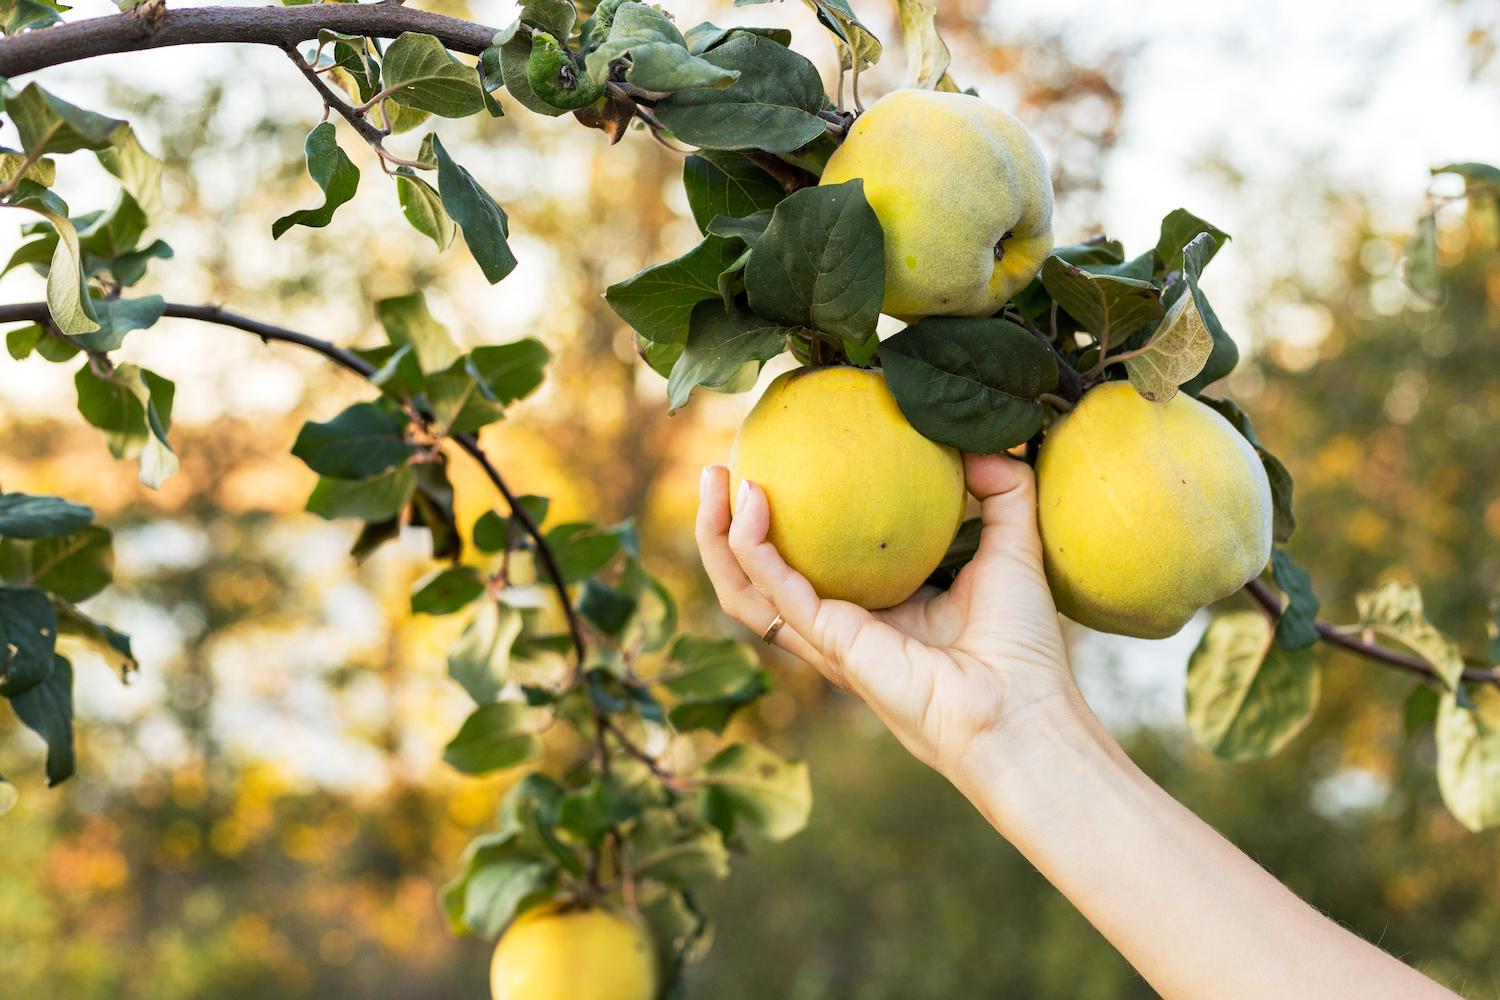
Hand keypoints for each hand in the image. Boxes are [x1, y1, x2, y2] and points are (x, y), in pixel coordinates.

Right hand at [696, 453, 1082, 776]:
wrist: (1023, 710)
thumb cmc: (1023, 647)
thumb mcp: (1013, 548)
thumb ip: (1003, 492)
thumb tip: (978, 445)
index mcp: (873, 609)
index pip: (807, 564)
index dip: (782, 520)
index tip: (775, 461)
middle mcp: (840, 627)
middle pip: (753, 578)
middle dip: (722, 525)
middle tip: (719, 469)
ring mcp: (828, 640)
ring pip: (742, 590)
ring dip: (715, 535)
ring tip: (713, 478)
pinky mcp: (831, 645)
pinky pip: (774, 592)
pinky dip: (752, 547)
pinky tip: (753, 501)